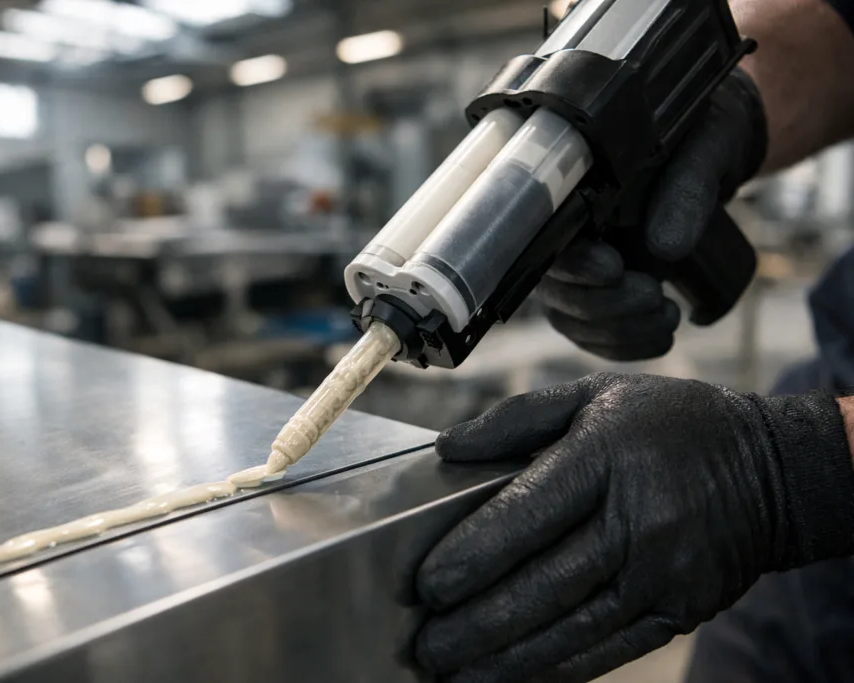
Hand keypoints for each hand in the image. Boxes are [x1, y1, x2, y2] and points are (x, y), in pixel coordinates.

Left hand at [416, 373, 853, 682]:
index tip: (427, 585)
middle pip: (545, 582)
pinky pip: (610, 647)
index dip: (475, 554)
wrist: (772, 470)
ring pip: (572, 626)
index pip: (528, 513)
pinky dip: (559, 665)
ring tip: (457, 670)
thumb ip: (518, 417)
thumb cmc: (668, 425)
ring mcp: (663, 573)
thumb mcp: (596, 394)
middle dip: (478, 622)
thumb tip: (448, 446)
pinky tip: (517, 674)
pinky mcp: (680, 610)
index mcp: (607, 457)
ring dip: (508, 655)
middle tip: (427, 645)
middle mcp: (637, 520)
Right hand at [538, 69, 766, 360]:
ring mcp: (575, 268)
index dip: (572, 264)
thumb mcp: (709, 150)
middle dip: (602, 305)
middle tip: (655, 297)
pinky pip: (589, 335)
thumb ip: (688, 190)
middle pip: (553, 288)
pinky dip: (622, 347)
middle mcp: (563, 230)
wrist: (718, 154)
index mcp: (573, 187)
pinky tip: (659, 339)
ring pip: (569, 318)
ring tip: (669, 318)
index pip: (546, 237)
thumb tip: (666, 249)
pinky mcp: (595, 294)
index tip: (613, 268)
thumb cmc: (708, 136)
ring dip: (616, 332)